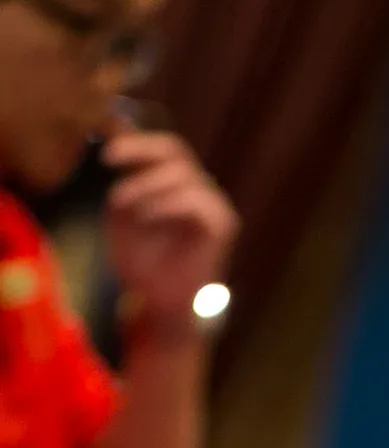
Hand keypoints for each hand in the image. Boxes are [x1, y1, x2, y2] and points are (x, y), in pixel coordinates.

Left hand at [101, 131, 237, 328]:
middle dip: (139, 149)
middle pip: (175, 148)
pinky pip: (196, 199)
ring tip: (123, 205)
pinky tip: (146, 217)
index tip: (105, 152)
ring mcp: (213, 205)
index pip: (163, 147)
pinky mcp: (222, 225)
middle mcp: (199, 190)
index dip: (135, 140)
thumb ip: (123, 181)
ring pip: (184, 172)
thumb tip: (115, 142)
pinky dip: (167, 203)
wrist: (161, 307)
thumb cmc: (142, 266)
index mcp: (177, 185)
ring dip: (147, 184)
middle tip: (111, 161)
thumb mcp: (120, 216)